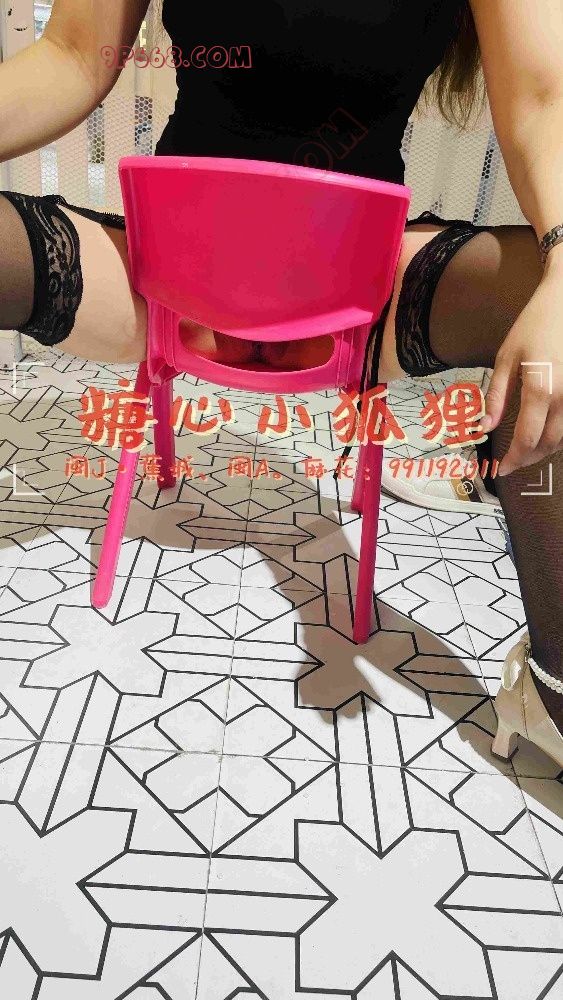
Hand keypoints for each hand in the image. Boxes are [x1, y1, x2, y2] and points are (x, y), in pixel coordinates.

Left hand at [481, 264, 562, 476]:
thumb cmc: (533, 326)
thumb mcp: (506, 358)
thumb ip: (496, 396)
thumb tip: (483, 428)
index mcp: (540, 390)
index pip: (526, 439)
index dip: (513, 459)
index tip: (501, 468)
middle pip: (548, 444)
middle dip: (528, 458)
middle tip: (512, 462)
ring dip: (545, 450)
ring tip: (526, 451)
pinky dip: (560, 436)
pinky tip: (546, 434)